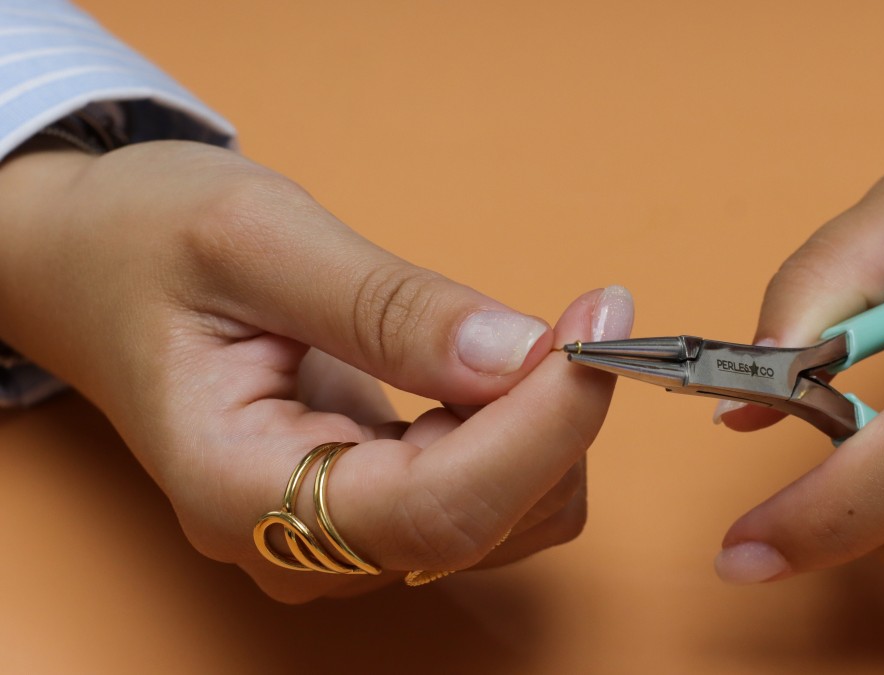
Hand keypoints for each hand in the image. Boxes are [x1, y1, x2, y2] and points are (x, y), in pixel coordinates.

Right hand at [0, 140, 633, 601]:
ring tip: (520, 334)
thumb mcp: (256, 239)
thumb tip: (517, 352)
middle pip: (483, 523)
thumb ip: (386, 307)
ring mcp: (337, 537)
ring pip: (507, 522)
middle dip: (559, 421)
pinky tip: (495, 367)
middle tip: (591, 311)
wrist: (94, 268)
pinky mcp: (372, 511)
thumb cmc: (143, 244)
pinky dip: (525, 433)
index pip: (437, 506)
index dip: (540, 425)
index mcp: (241, 489)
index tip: (601, 327)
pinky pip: (491, 497)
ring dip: (548, 429)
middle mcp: (297, 543)